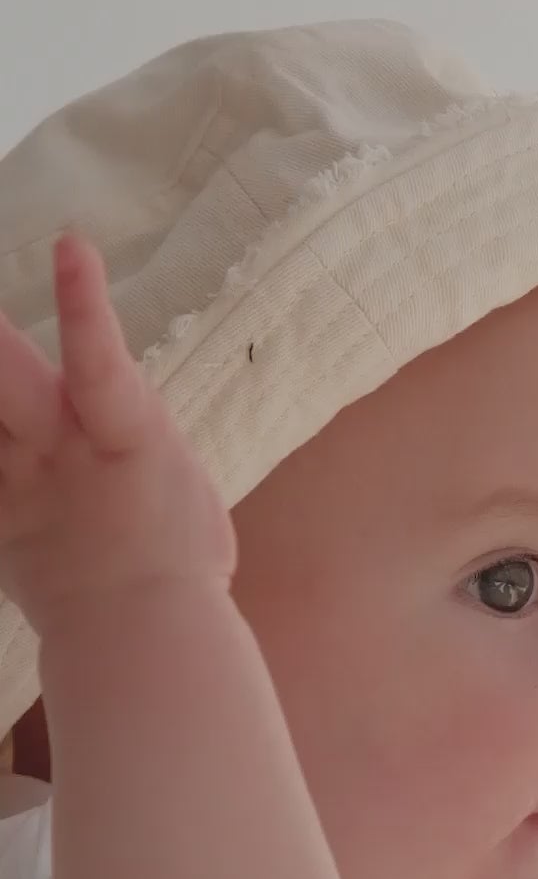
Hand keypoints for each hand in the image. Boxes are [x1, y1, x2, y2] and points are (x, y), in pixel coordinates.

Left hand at [0, 231, 236, 640]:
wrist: (142, 635)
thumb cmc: (179, 555)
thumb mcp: (176, 472)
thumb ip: (131, 423)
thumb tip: (107, 397)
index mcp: (125, 438)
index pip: (101, 363)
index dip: (83, 303)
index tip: (71, 243)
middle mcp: (60, 453)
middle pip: (8, 379)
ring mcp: (17, 485)